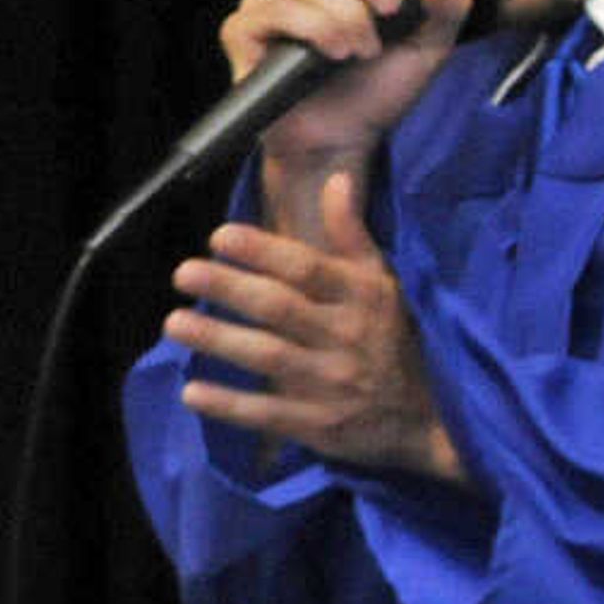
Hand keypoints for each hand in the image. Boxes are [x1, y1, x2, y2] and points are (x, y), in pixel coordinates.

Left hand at [166, 168, 467, 483]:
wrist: (430, 420)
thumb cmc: (396, 341)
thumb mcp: (385, 284)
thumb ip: (352, 235)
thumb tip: (336, 179)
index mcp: (363, 298)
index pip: (309, 269)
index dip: (263, 251)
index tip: (220, 237)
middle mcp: (348, 337)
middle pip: (280, 307)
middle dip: (230, 288)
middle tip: (185, 272)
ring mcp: (333, 383)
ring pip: (269, 356)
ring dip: (219, 340)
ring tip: (173, 323)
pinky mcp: (320, 424)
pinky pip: (268, 413)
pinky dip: (230, 404)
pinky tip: (192, 391)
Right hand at [224, 0, 474, 162]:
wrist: (345, 139)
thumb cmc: (378, 90)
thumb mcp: (428, 51)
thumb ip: (446, 13)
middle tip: (390, 14)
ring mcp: (270, 1)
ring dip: (347, 17)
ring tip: (364, 52)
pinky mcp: (244, 29)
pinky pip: (277, 9)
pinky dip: (315, 29)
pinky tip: (334, 54)